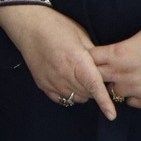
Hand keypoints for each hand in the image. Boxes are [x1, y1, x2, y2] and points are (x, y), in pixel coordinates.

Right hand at [0, 3, 115, 119]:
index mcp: (77, 62)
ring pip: (75, 98)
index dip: (104, 102)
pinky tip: (68, 84)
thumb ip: (94, 55)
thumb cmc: (57, 26)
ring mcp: (51, 81)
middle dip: (95, 89)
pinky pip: (60, 99)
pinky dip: (68, 95)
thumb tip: (105, 68)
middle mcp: (64, 75)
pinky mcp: (42, 84)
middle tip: (94, 76)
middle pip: (87, 94)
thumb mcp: (82, 36)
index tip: (112, 115)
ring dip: (82, 92)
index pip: (94, 87)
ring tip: (80, 78)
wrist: (29, 25)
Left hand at [90, 22, 140, 108]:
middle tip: (104, 71)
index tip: (92, 59)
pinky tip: (139, 88)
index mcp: (116, 55)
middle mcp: (121, 73)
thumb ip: (117, 50)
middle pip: (95, 78)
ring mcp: (134, 88)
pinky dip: (132, 97)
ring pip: (112, 93)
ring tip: (126, 78)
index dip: (89, 59)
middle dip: (97, 74)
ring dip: (115, 86)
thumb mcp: (134, 38)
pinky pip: (131, 103)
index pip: (89, 59)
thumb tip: (106, 56)